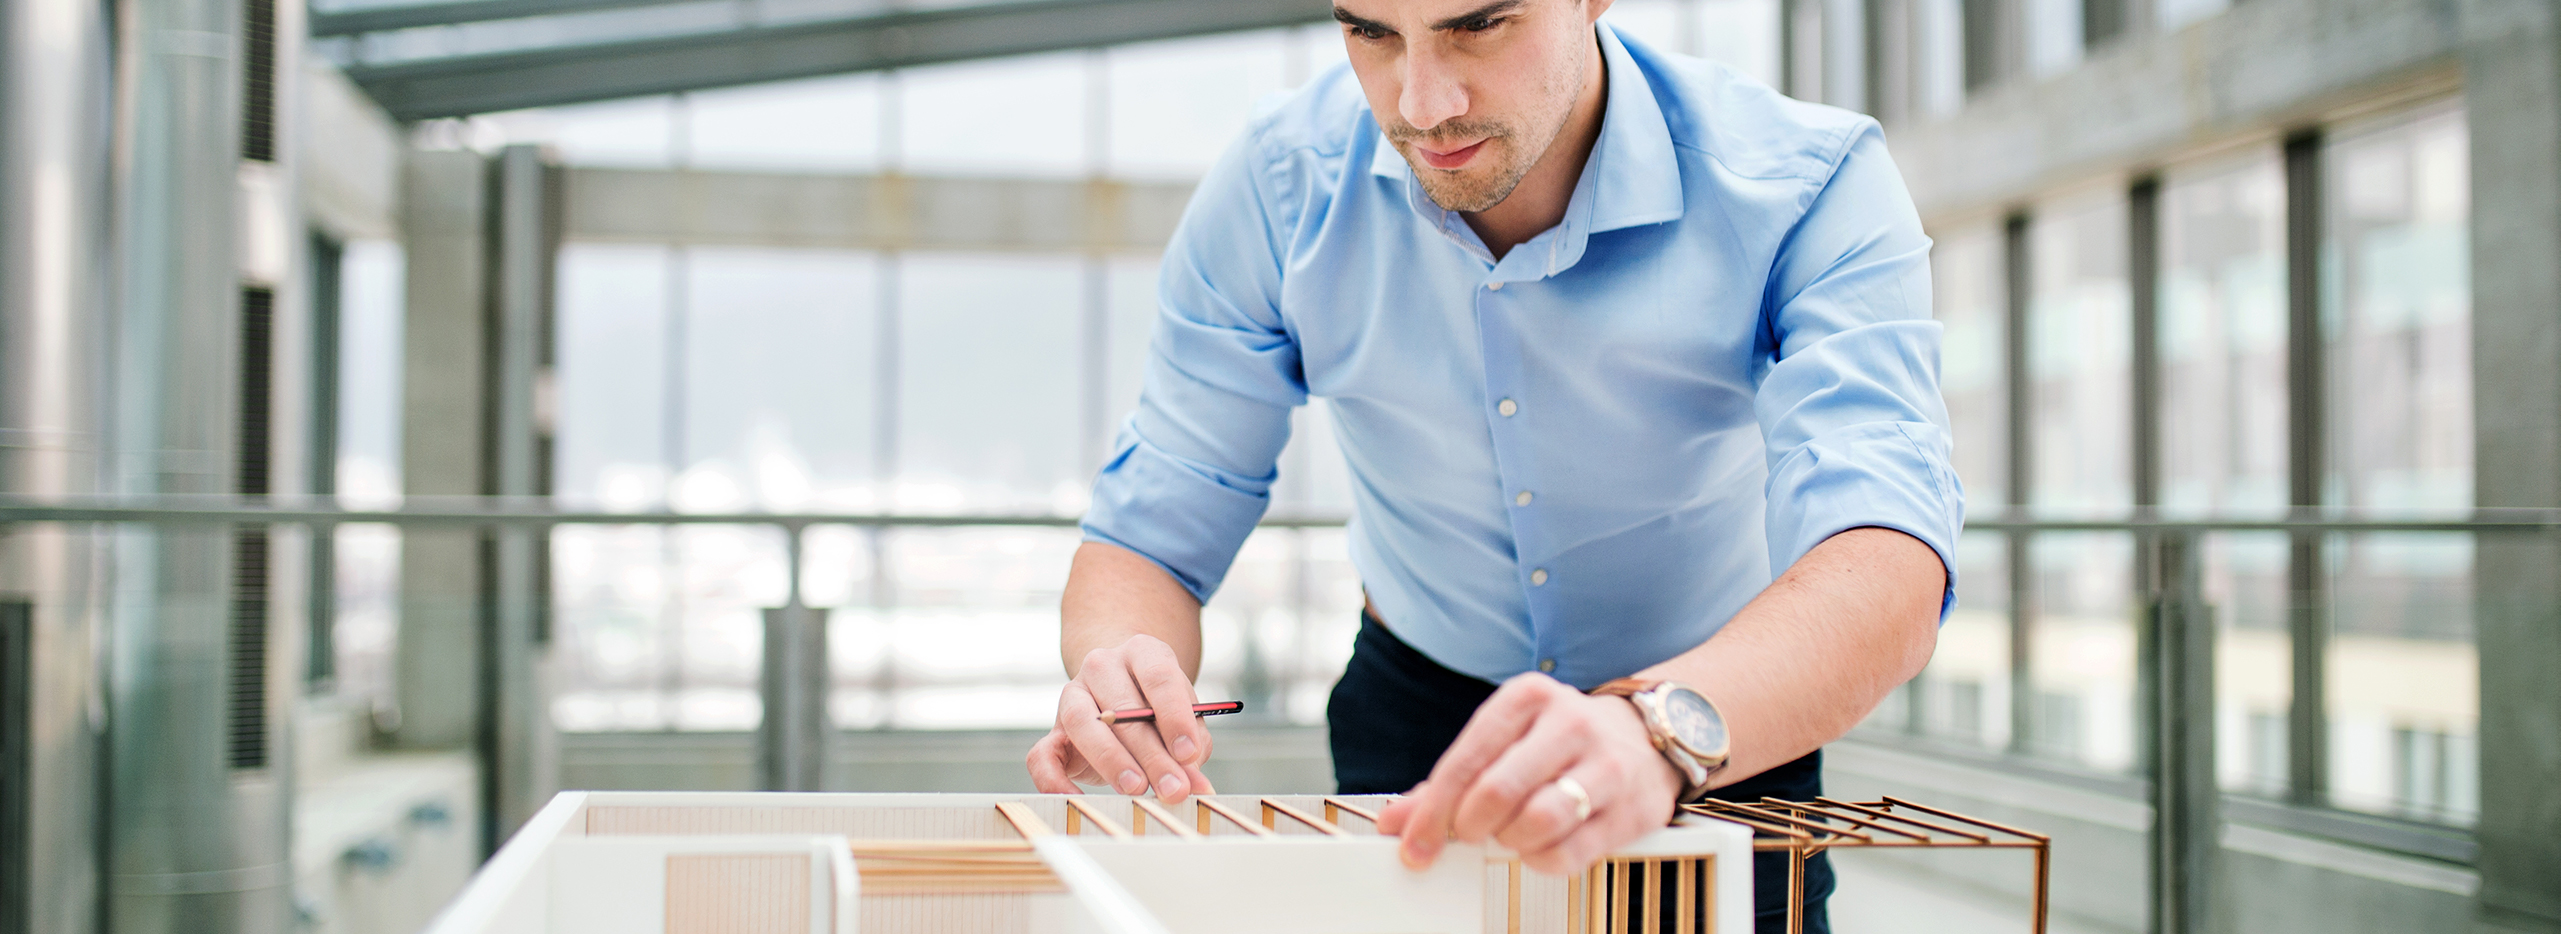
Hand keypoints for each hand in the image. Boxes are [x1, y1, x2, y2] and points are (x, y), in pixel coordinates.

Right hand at [1025, 633, 1216, 801]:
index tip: (1188, 754)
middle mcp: (1103, 666)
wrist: (1121, 696)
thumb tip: (1196, 785)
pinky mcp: (1052, 730)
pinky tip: (1079, 797)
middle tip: (1172, 788)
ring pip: (1080, 722)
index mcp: (1143, 652)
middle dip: (1151, 755)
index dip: (1175, 717)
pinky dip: (1054, 780)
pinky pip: (1042, 755)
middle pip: (1123, 708)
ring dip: (1110, 760)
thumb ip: (1193, 748)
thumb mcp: (1186, 721)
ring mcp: (1072, 694)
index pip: (1159, 677)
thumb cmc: (1160, 708)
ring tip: (1136, 788)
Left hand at [1374, 673, 1681, 874]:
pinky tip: (1541, 846)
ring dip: (1510, 842)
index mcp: (1527, 698)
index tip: (1413, 843)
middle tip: (1469, 835)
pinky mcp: (1632, 808)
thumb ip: (1450, 781)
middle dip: (1470, 827)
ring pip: (1538, 821)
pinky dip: (1542, 860)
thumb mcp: (1505, 741)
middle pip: (1497, 791)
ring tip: (1510, 834)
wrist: (1647, 737)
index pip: (1465, 760)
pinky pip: (1571, 853)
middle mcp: (1569, 723)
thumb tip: (1397, 821)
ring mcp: (1606, 765)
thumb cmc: (1561, 741)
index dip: (1432, 811)